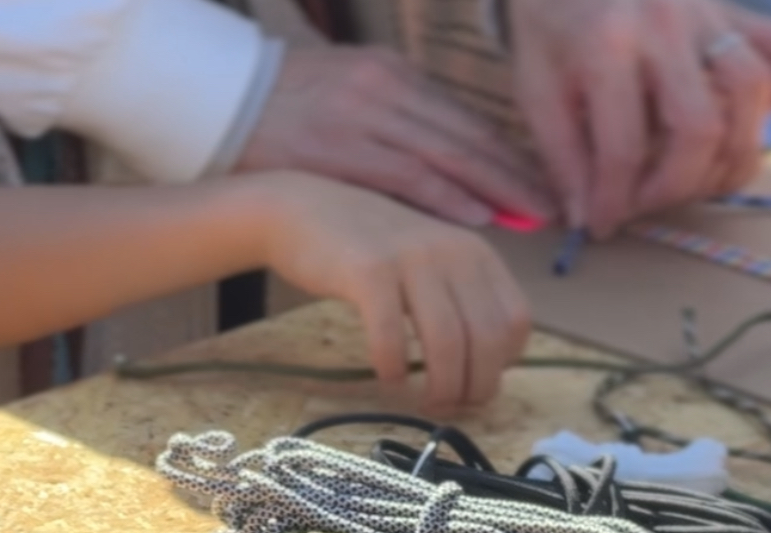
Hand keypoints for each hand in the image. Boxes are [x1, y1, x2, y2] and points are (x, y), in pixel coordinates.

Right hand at [236, 46, 554, 228]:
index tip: (539, 183)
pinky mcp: (341, 153)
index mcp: (392, 77)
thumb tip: (448, 173)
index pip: (464, 120)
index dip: (506, 155)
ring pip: (446, 155)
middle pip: (467, 135)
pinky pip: (406, 178)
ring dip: (494, 187)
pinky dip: (447, 198)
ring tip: (530, 215)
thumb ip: (398, 128)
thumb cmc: (285, 114)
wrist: (218, 105)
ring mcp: (363, 119)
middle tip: (552, 204)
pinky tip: (479, 216)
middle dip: (514, 172)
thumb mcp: (350, 101)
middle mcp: (385, 91)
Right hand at [257, 173, 531, 408]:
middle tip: (449, 406)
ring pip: (449, 344)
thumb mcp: (433, 265)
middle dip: (474, 388)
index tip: (475, 382)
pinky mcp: (367, 271)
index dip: (502, 365)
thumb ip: (464, 302)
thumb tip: (488, 368)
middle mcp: (452, 251)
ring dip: (441, 388)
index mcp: (475, 254)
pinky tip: (389, 377)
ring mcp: (411, 258)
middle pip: (487, 341)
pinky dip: (394, 369)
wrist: (304, 211)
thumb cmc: (372, 252)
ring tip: (423, 402)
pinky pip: (392, 338)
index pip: (516, 322)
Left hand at [508, 0, 770, 237]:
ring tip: (695, 177)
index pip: (624, 149)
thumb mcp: (535, 87)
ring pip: (754, 92)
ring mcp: (711, 12)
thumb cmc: (551, 23)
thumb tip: (586, 218)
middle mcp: (668, 24)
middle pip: (702, 129)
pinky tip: (747, 123)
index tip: (601, 225)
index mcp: (608, 44)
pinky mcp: (738, 10)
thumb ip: (561, 155)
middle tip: (647, 202)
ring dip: (732, 154)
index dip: (614, 202)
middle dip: (675, 188)